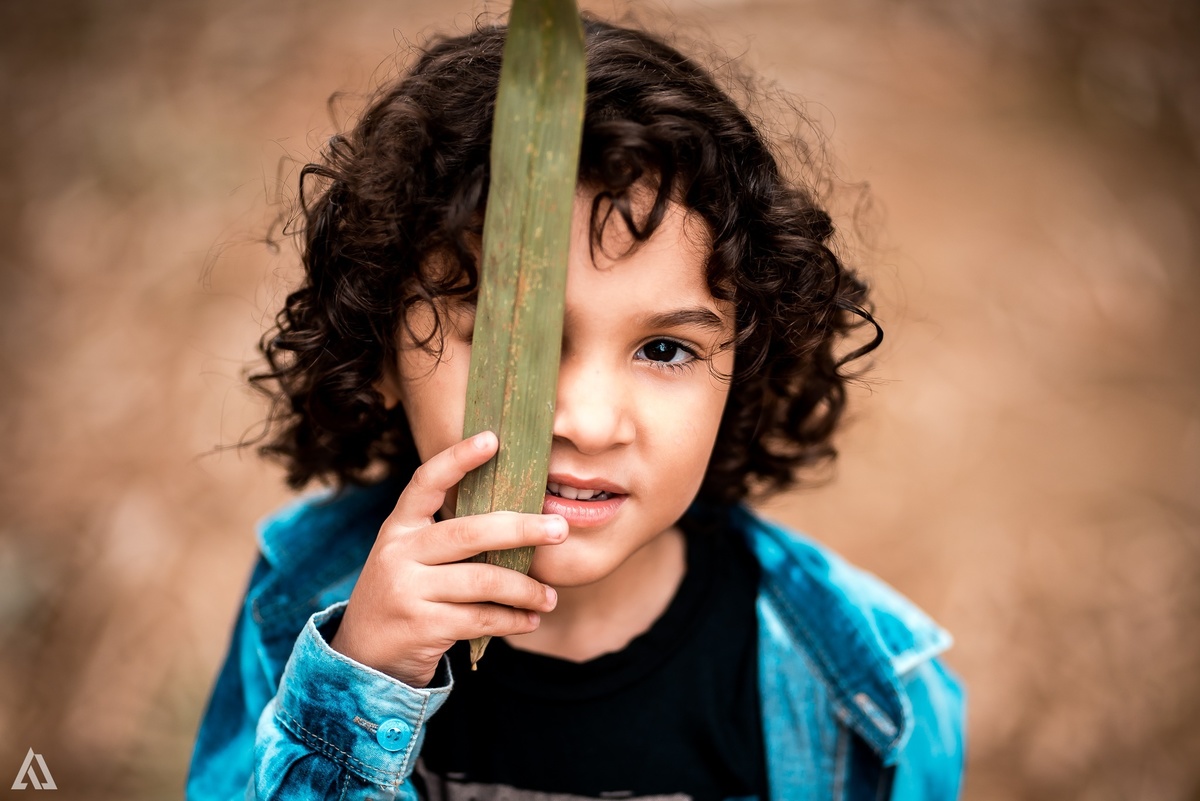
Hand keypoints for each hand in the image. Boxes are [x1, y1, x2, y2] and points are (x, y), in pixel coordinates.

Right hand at [328, 431, 564, 686]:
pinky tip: (530, 620)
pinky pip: (480, 618)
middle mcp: (398, 553)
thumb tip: (521, 518)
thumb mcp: (411, 557)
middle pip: (467, 532)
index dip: (458, 459)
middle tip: (561, 528)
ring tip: (549, 597)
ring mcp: (407, 590)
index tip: (493, 439)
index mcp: (398, 527)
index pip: (425, 482)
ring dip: (524, 589)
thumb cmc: (405, 595)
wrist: (362, 656)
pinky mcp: (421, 626)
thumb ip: (448, 537)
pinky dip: (512, 619)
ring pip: (482, 581)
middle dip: (520, 529)